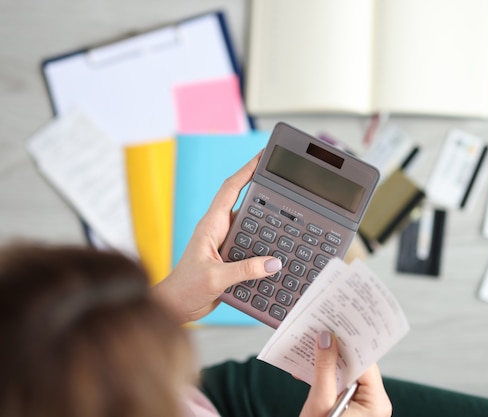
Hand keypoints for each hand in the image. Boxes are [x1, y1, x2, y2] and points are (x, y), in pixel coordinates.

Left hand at [152, 151, 282, 322]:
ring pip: (250, 225)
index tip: (262, 156)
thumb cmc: (185, 289)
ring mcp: (225, 244)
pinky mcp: (230, 258)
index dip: (247, 170)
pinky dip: (264, 244)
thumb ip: (245, 270)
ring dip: (266, 220)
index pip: (231, 189)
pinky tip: (278, 248)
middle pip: (244, 203)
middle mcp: (219, 230)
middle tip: (283, 183)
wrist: (176, 307)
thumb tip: (273, 263)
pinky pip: (251, 244)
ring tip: (288, 215)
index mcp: (211, 225)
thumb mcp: (216, 278)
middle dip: (262, 191)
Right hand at [299, 332, 391, 416]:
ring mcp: (364, 405)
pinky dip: (326, 375)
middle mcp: (375, 402)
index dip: (350, 343)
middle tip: (321, 332)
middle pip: (357, 365)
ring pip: (347, 373)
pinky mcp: (352, 407)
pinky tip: (309, 368)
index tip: (336, 326)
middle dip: (337, 350)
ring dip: (328, 362)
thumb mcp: (320, 402)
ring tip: (311, 348)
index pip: (366, 362)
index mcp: (377, 402)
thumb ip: (324, 369)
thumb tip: (326, 339)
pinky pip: (341, 383)